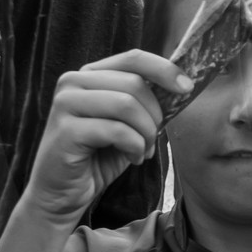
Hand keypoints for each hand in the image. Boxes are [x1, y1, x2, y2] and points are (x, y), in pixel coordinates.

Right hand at [27, 50, 191, 221]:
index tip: (187, 87)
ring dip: (146, 133)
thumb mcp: (127, 123)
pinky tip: (133, 158)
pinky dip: (135, 147)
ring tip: (143, 151)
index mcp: (89, 74)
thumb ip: (144, 102)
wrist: (63, 193)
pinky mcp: (65, 130)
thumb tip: (182, 85)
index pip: (133, 58)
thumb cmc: (98, 156)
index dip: (164, 69)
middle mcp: (73, 82)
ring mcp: (65, 104)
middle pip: (134, 83)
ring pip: (127, 105)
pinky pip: (117, 131)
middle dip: (155, 114)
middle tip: (153, 140)